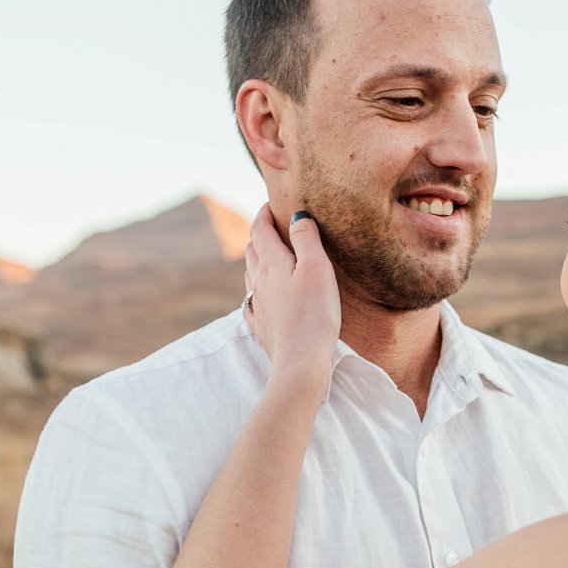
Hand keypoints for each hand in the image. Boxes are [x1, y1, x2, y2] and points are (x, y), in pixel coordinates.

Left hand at [243, 205, 340, 394]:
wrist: (300, 362)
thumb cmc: (314, 315)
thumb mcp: (317, 269)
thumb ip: (306, 239)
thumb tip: (297, 216)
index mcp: (271, 264)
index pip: (260, 230)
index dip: (263, 214)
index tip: (270, 204)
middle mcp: (259, 282)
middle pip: (252, 250)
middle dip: (259, 234)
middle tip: (270, 227)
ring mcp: (257, 305)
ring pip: (250, 275)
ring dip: (256, 260)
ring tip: (267, 256)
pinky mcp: (261, 327)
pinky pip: (251, 302)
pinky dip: (255, 290)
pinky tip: (259, 296)